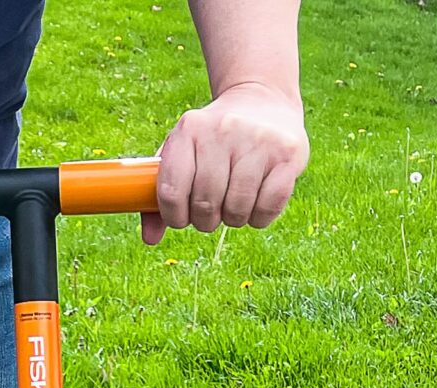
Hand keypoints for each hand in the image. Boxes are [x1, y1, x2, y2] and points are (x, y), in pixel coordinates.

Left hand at [145, 81, 307, 244]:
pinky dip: (260, 217)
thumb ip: (162, 194)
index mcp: (189, 129)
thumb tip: (149, 239)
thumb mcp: (184, 153)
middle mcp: (222, 130)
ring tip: (234, 204)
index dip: (174, 216)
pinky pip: (268, 207)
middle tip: (212, 211)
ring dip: (234, 219)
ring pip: (237, 209)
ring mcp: (257, 140)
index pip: (171, 191)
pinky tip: (257, 202)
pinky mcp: (287, 153)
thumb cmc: (213, 140)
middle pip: (205, 204)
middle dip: (205, 220)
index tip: (182, 217)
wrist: (262, 100)